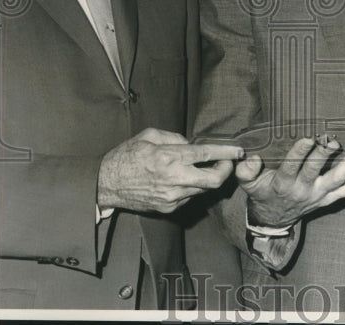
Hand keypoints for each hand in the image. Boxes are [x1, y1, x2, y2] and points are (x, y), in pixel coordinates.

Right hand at [97, 128, 242, 213]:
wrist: (106, 184)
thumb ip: (175, 137)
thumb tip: (192, 144)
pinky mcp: (168, 208)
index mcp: (169, 157)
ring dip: (208, 178)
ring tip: (204, 167)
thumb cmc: (126, 156)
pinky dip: (193, 187)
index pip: (207, 154)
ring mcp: (172, 197)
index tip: (238, 150)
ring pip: (203, 190)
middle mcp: (174, 179)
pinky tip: (185, 179)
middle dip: (226, 170)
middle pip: (214, 180)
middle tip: (227, 162)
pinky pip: (190, 197)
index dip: (227, 153)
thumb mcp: (149, 135)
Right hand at [237, 137, 344, 228]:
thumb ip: (247, 171)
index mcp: (283, 184)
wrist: (274, 218)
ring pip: (338, 182)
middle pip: (317, 173)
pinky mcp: (329, 199)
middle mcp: (303, 190)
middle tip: (334, 141)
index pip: (291, 167)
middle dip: (326, 156)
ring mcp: (319, 196)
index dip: (299, 153)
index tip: (307, 138)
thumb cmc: (263, 193)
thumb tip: (251, 159)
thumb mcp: (249, 184)